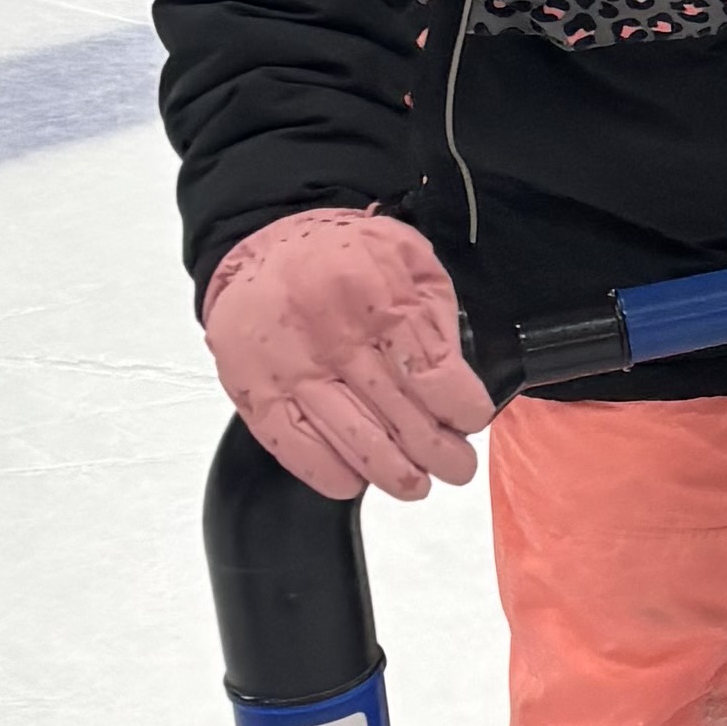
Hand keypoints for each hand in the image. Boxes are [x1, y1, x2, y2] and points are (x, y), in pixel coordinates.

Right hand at [205, 207, 492, 503]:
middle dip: (439, 454)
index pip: (433, 374)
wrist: (262, 242)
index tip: (470, 421)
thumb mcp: (409, 260)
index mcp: (378, 297)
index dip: (461, 410)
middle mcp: (333, 337)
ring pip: (354, 442)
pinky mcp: (256, 392)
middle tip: (457, 467)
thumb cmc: (345, 256)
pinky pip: (297, 450)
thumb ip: (437, 317)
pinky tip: (356, 480)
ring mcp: (291, 369)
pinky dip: (332, 474)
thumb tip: (459, 384)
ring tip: (417, 483)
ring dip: (395, 475)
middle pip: (400, 417)